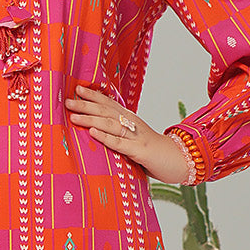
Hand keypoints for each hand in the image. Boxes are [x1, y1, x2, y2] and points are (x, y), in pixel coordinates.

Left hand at [64, 84, 186, 182]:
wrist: (181, 161)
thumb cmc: (156, 152)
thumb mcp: (136, 139)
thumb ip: (121, 134)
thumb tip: (101, 131)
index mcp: (131, 120)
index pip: (110, 104)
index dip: (94, 96)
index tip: (77, 89)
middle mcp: (133, 125)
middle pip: (107, 111)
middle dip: (86, 105)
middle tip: (67, 101)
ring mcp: (137, 137)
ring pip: (111, 125)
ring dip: (91, 119)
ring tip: (74, 116)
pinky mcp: (140, 152)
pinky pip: (121, 144)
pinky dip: (106, 137)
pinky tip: (93, 132)